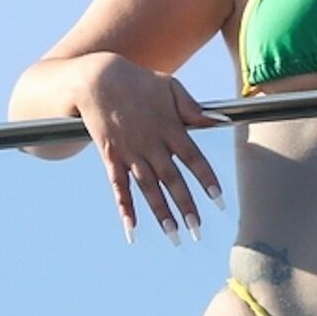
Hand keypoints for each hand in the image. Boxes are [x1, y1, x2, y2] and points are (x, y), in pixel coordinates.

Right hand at [74, 51, 228, 242]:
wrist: (96, 79)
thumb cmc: (138, 82)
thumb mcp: (170, 87)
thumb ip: (193, 108)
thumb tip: (220, 120)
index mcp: (170, 128)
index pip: (193, 158)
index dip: (206, 179)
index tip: (218, 199)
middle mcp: (151, 144)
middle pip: (172, 180)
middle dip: (186, 206)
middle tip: (197, 229)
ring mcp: (130, 153)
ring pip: (148, 188)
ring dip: (161, 213)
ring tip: (173, 235)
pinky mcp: (111, 158)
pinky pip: (119, 186)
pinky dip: (125, 207)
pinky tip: (132, 227)